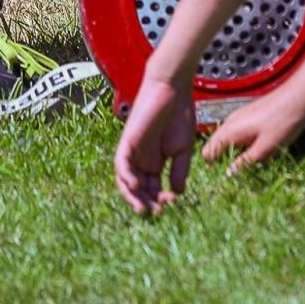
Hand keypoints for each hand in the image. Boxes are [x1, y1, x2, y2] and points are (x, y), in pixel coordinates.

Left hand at [114, 77, 196, 215]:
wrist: (173, 89)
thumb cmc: (180, 115)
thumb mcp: (183, 149)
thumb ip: (179, 170)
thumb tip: (178, 193)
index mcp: (155, 162)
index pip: (152, 188)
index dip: (160, 200)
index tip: (171, 206)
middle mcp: (141, 159)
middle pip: (138, 188)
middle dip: (146, 203)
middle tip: (156, 214)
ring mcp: (133, 150)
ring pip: (126, 180)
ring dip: (133, 196)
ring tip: (144, 208)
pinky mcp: (127, 141)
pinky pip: (121, 163)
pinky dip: (126, 176)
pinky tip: (136, 187)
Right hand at [200, 88, 304, 173]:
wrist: (297, 98)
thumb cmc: (282, 122)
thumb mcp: (265, 148)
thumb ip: (245, 162)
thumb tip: (229, 174)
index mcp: (230, 131)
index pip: (208, 152)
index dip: (213, 167)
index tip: (225, 178)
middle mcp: (230, 122)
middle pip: (216, 146)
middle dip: (224, 161)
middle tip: (240, 173)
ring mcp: (238, 118)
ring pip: (228, 140)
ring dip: (236, 153)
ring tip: (252, 162)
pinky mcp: (248, 116)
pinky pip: (238, 134)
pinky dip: (243, 144)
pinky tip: (259, 149)